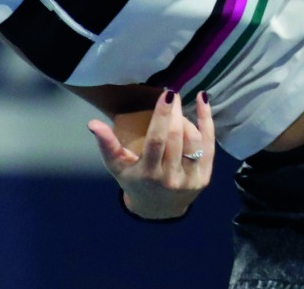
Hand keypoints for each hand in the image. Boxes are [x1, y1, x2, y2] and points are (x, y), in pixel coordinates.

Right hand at [88, 90, 214, 219]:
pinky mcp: (204, 177)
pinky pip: (210, 146)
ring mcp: (191, 179)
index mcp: (148, 173)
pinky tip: (203, 103)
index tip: (165, 95)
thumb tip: (93, 123)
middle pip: (177, 138)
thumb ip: (106, 144)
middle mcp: (171, 177)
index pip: (157, 140)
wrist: (158, 210)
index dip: (162, 116)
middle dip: (175, 112)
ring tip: (178, 107)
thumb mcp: (116, 166)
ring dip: (187, 118)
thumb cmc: (133, 181)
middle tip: (171, 93)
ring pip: (195, 141)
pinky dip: (207, 123)